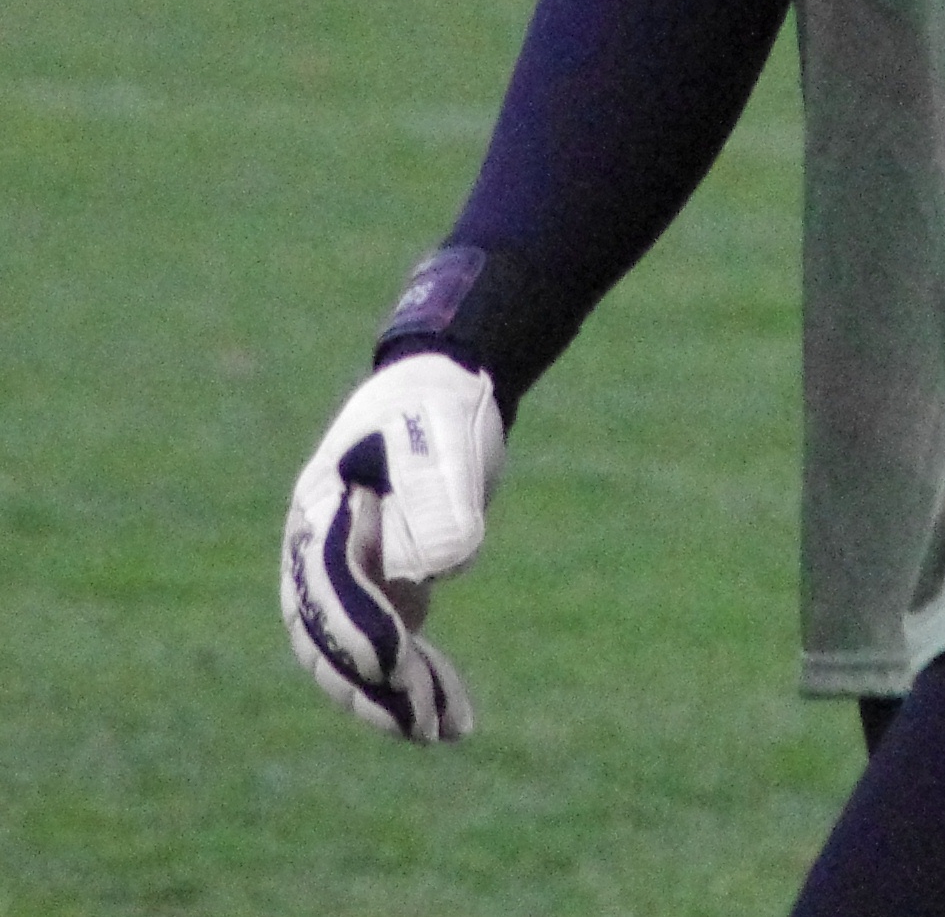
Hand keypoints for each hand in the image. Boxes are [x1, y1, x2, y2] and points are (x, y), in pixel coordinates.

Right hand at [280, 352, 504, 740]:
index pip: (327, 586)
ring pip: (354, 657)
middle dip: (371, 686)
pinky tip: (453, 714)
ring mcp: (347, 576)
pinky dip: (414, 683)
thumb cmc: (440, 408)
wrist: (448, 387)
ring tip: (446, 730)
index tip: (394, 664)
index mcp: (318, 511)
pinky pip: (386, 651)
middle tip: (423, 724)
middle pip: (327, 637)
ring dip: (394, 699)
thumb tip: (435, 571)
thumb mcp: (443, 439)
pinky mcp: (382, 591)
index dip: (356, 629)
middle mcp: (320, 553)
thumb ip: (439, 497)